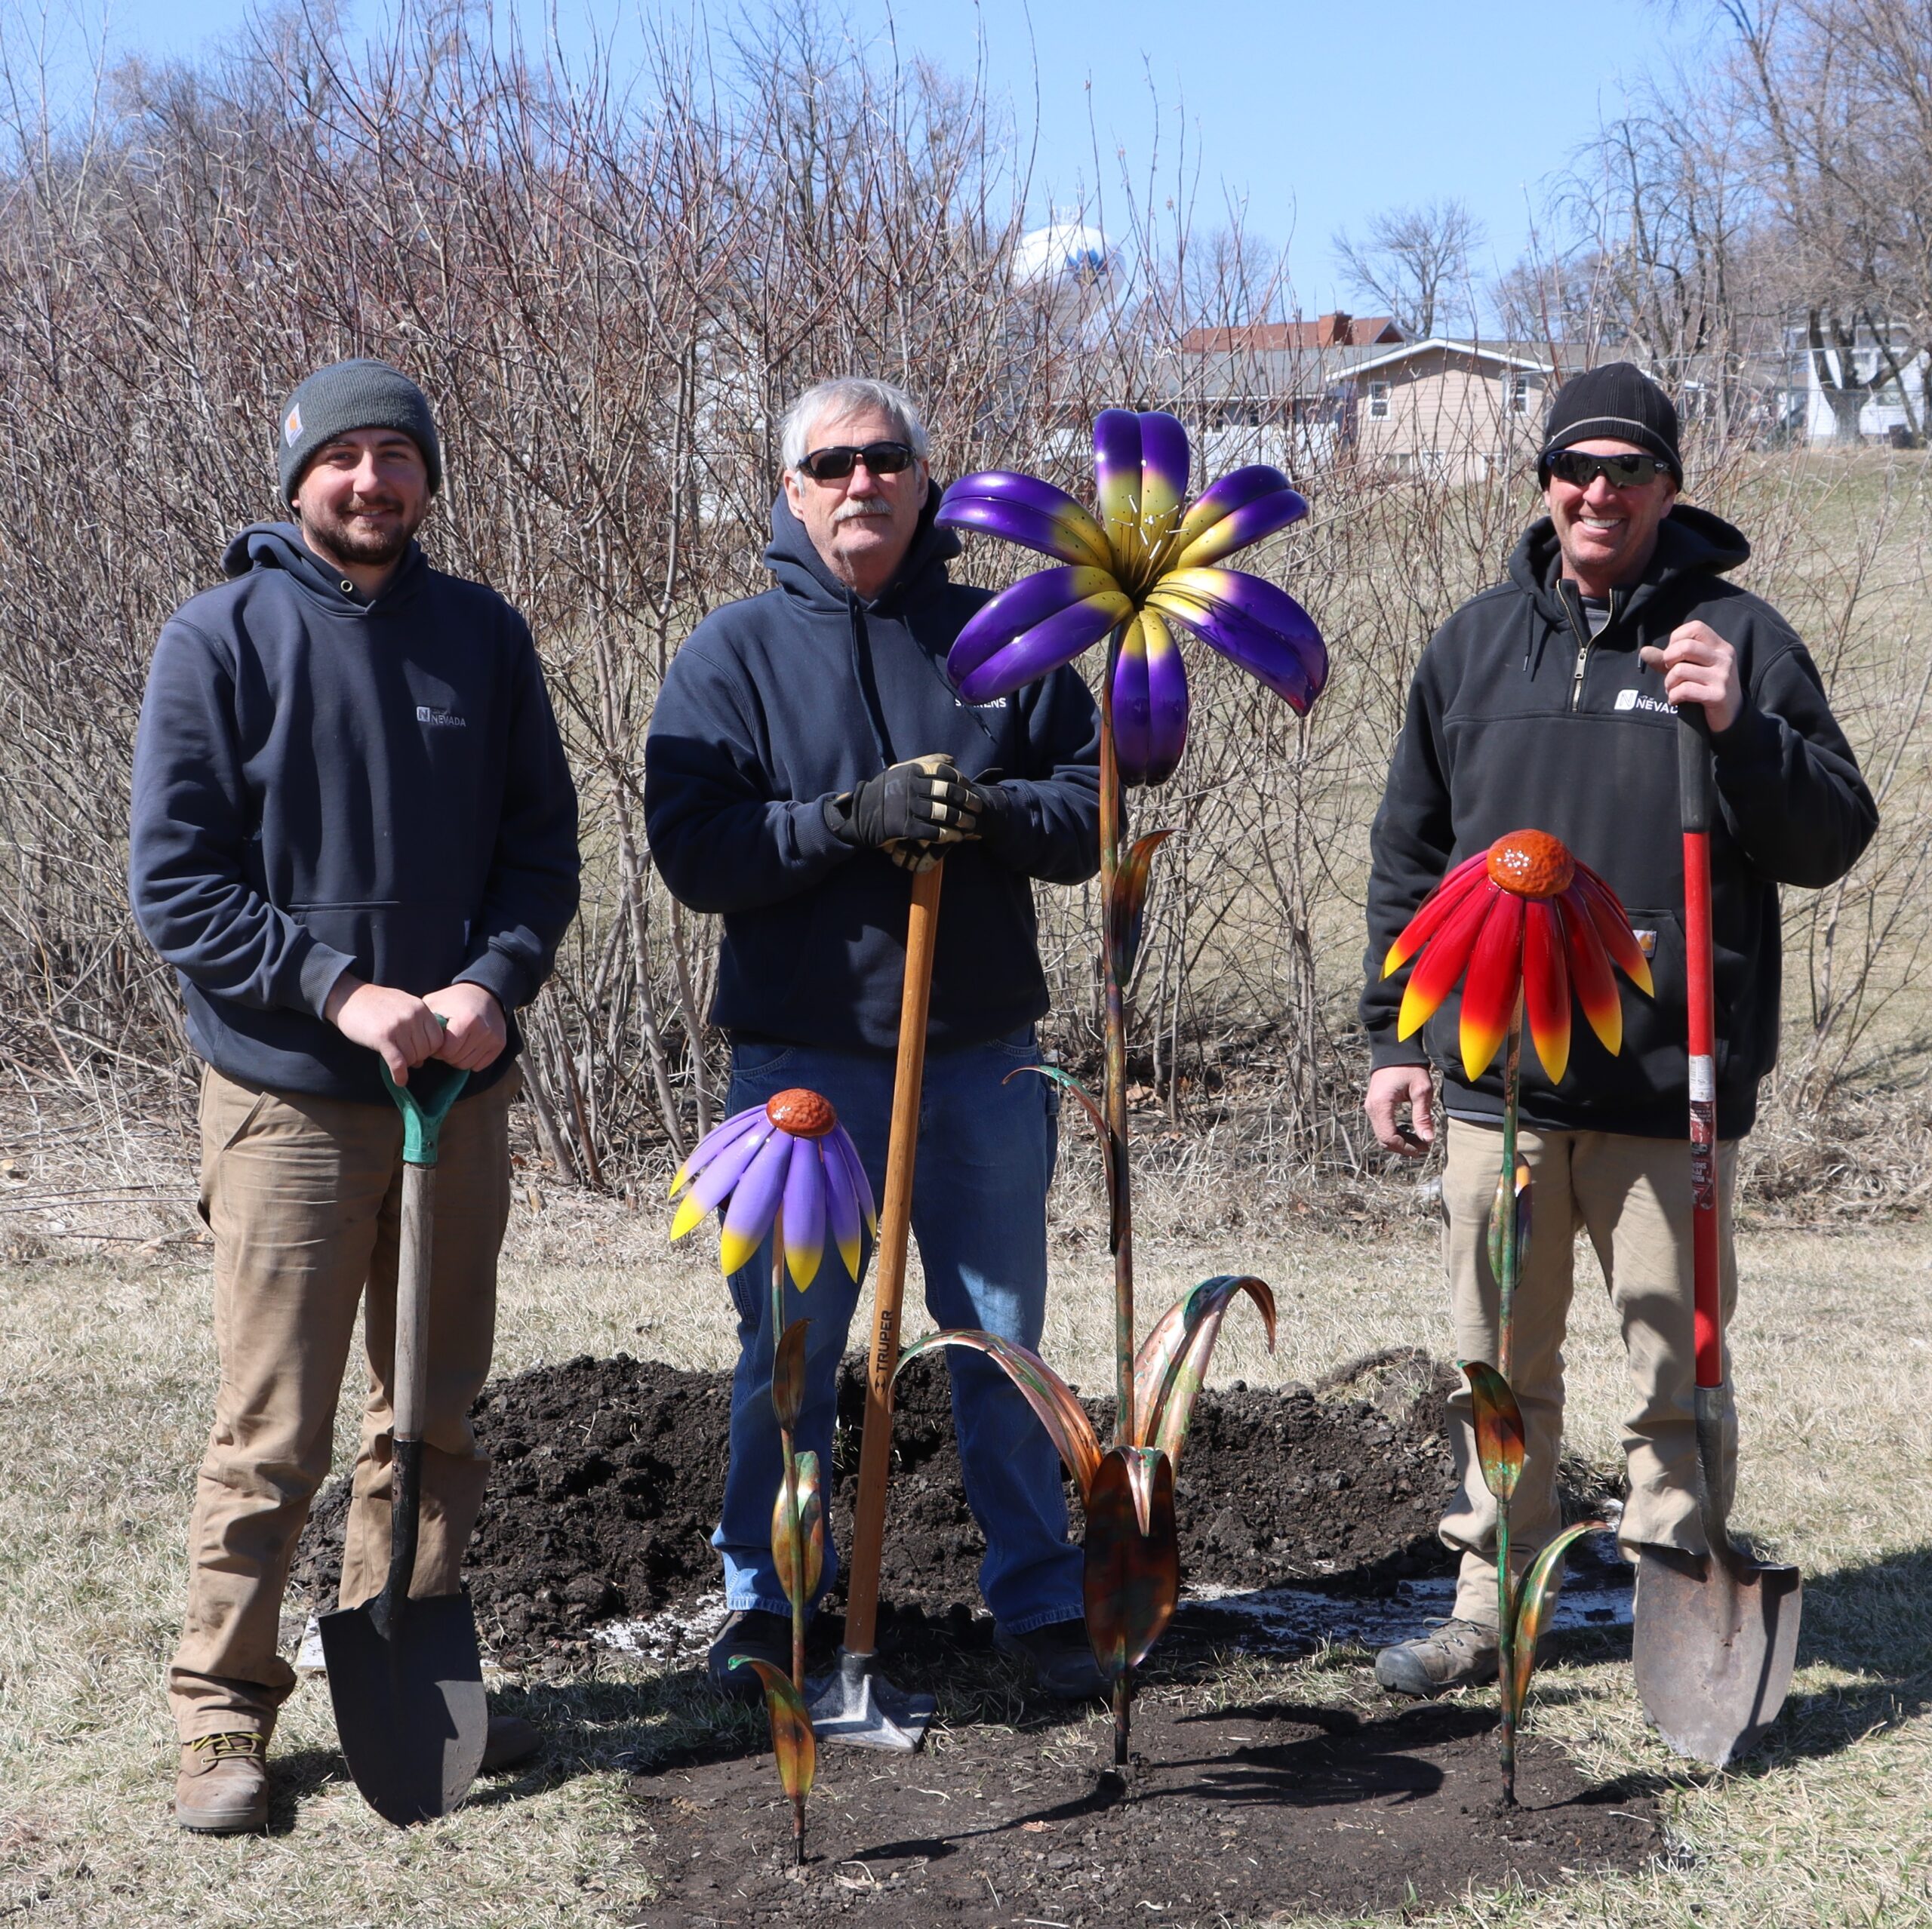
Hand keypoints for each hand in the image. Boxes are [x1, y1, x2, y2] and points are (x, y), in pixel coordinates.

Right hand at [326, 977, 446, 1083]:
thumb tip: (423, 1060)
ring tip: (396, 1060)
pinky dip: (400, 1075)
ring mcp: (398, 1026)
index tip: (419, 1051)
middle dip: (416, 1057)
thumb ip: (417, 1027)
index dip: (430, 1049)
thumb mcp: (404, 1006)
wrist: (349, 997)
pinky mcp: (383, 1037)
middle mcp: (413, 1016)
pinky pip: (398, 1063)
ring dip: (406, 1064)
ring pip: (412, 1057)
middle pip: (426, 1050)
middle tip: (404, 1056)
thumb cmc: (377, 1004)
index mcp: (421, 1008)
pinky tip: (399, 1081)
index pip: (438, 1038)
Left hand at [424, 981, 507, 1072]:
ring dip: (458, 1059)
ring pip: (467, 1065)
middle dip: (447, 1055)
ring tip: (456, 1046)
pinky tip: (468, 1047)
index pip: (447, 1052)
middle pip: (456, 1060)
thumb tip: (410, 1038)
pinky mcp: (499, 1044)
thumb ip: (423, 1019)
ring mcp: (493, 1038)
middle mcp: (482, 1031)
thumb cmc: (455, 999)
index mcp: (465, 1021)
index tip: (436, 1042)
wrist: (485, 993)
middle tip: (445, 1044)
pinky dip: (471, 1060)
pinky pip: (479, 1065)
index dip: (437, 1050)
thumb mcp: (435, 1002)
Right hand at [830, 754, 981, 848]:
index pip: (945, 772)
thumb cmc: (884, 792)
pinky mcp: (905, 827)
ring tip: (971, 825)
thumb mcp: (900, 771)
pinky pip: (934, 831)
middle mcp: (911, 787)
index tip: (970, 787)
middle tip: (977, 807)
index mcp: (912, 771)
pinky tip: (957, 837)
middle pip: (949, 793)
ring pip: (944, 813)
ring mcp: (908, 807)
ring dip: (961, 820)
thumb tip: (952, 759)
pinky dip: (948, 835)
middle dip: (967, 800)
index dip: (962, 780)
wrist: (859, 814)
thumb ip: (926, 762)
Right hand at [1366, 1063, 1435, 1157]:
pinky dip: (1395, 1133)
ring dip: (1400, 1142)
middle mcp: (1371, 1108)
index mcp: (1381, 1105)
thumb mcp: (1421, 1090)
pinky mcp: (1373, 1106)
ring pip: (1382, 1135)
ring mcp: (1370, 1107)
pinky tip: (1410, 1132)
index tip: (1424, 1148)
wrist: (1394, 1050)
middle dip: (1404, 1147)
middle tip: (1425, 1147)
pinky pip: (1382, 1126)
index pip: (1389, 1137)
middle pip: (1384, 1139)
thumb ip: (1422, 1116)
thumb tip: (1428, 1139)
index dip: (1406, 1147)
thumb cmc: (1410, 1067)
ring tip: (1420, 1141)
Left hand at [1639, 620, 1741, 732]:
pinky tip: (1676, 700)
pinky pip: (1684, 690)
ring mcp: (1723, 676)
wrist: (1731, 714)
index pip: (1696, 627)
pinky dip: (1673, 696)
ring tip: (1672, 689)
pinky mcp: (1719, 695)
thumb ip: (1669, 659)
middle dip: (1668, 659)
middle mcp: (1724, 658)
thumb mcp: (1692, 668)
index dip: (1676, 638)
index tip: (1673, 654)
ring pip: (1680, 670)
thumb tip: (1644, 651)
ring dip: (1669, 683)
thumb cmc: (1706, 686)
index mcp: (1720, 647)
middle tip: (1669, 672)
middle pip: (1685, 646)